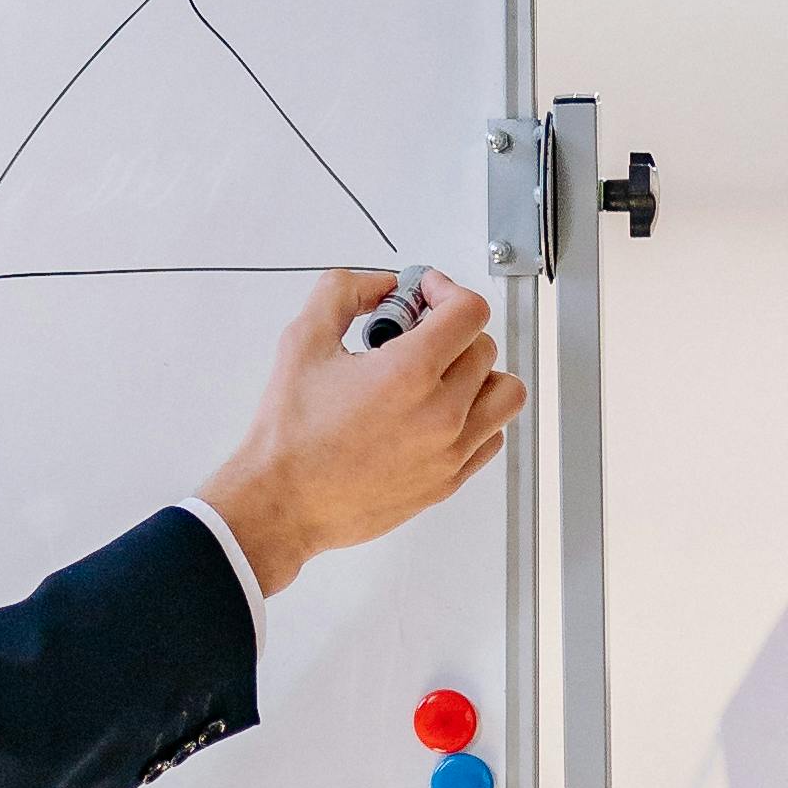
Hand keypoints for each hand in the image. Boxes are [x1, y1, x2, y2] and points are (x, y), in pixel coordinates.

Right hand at [200, 274, 522, 608]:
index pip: (470, 311)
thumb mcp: (303, 340)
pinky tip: (437, 414)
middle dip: (451, 331)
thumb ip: (343, 292)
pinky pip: (493, 436)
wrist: (283, 503)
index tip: (427, 295)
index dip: (447, 290)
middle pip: (484, 346)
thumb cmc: (289, 432)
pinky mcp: (449, 480)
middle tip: (414, 337)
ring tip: (439, 377)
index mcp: (409, 373)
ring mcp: (451, 450)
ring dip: (478, 374)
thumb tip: (382, 283)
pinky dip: (476, 417)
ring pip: (504, 392)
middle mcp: (441, 413)